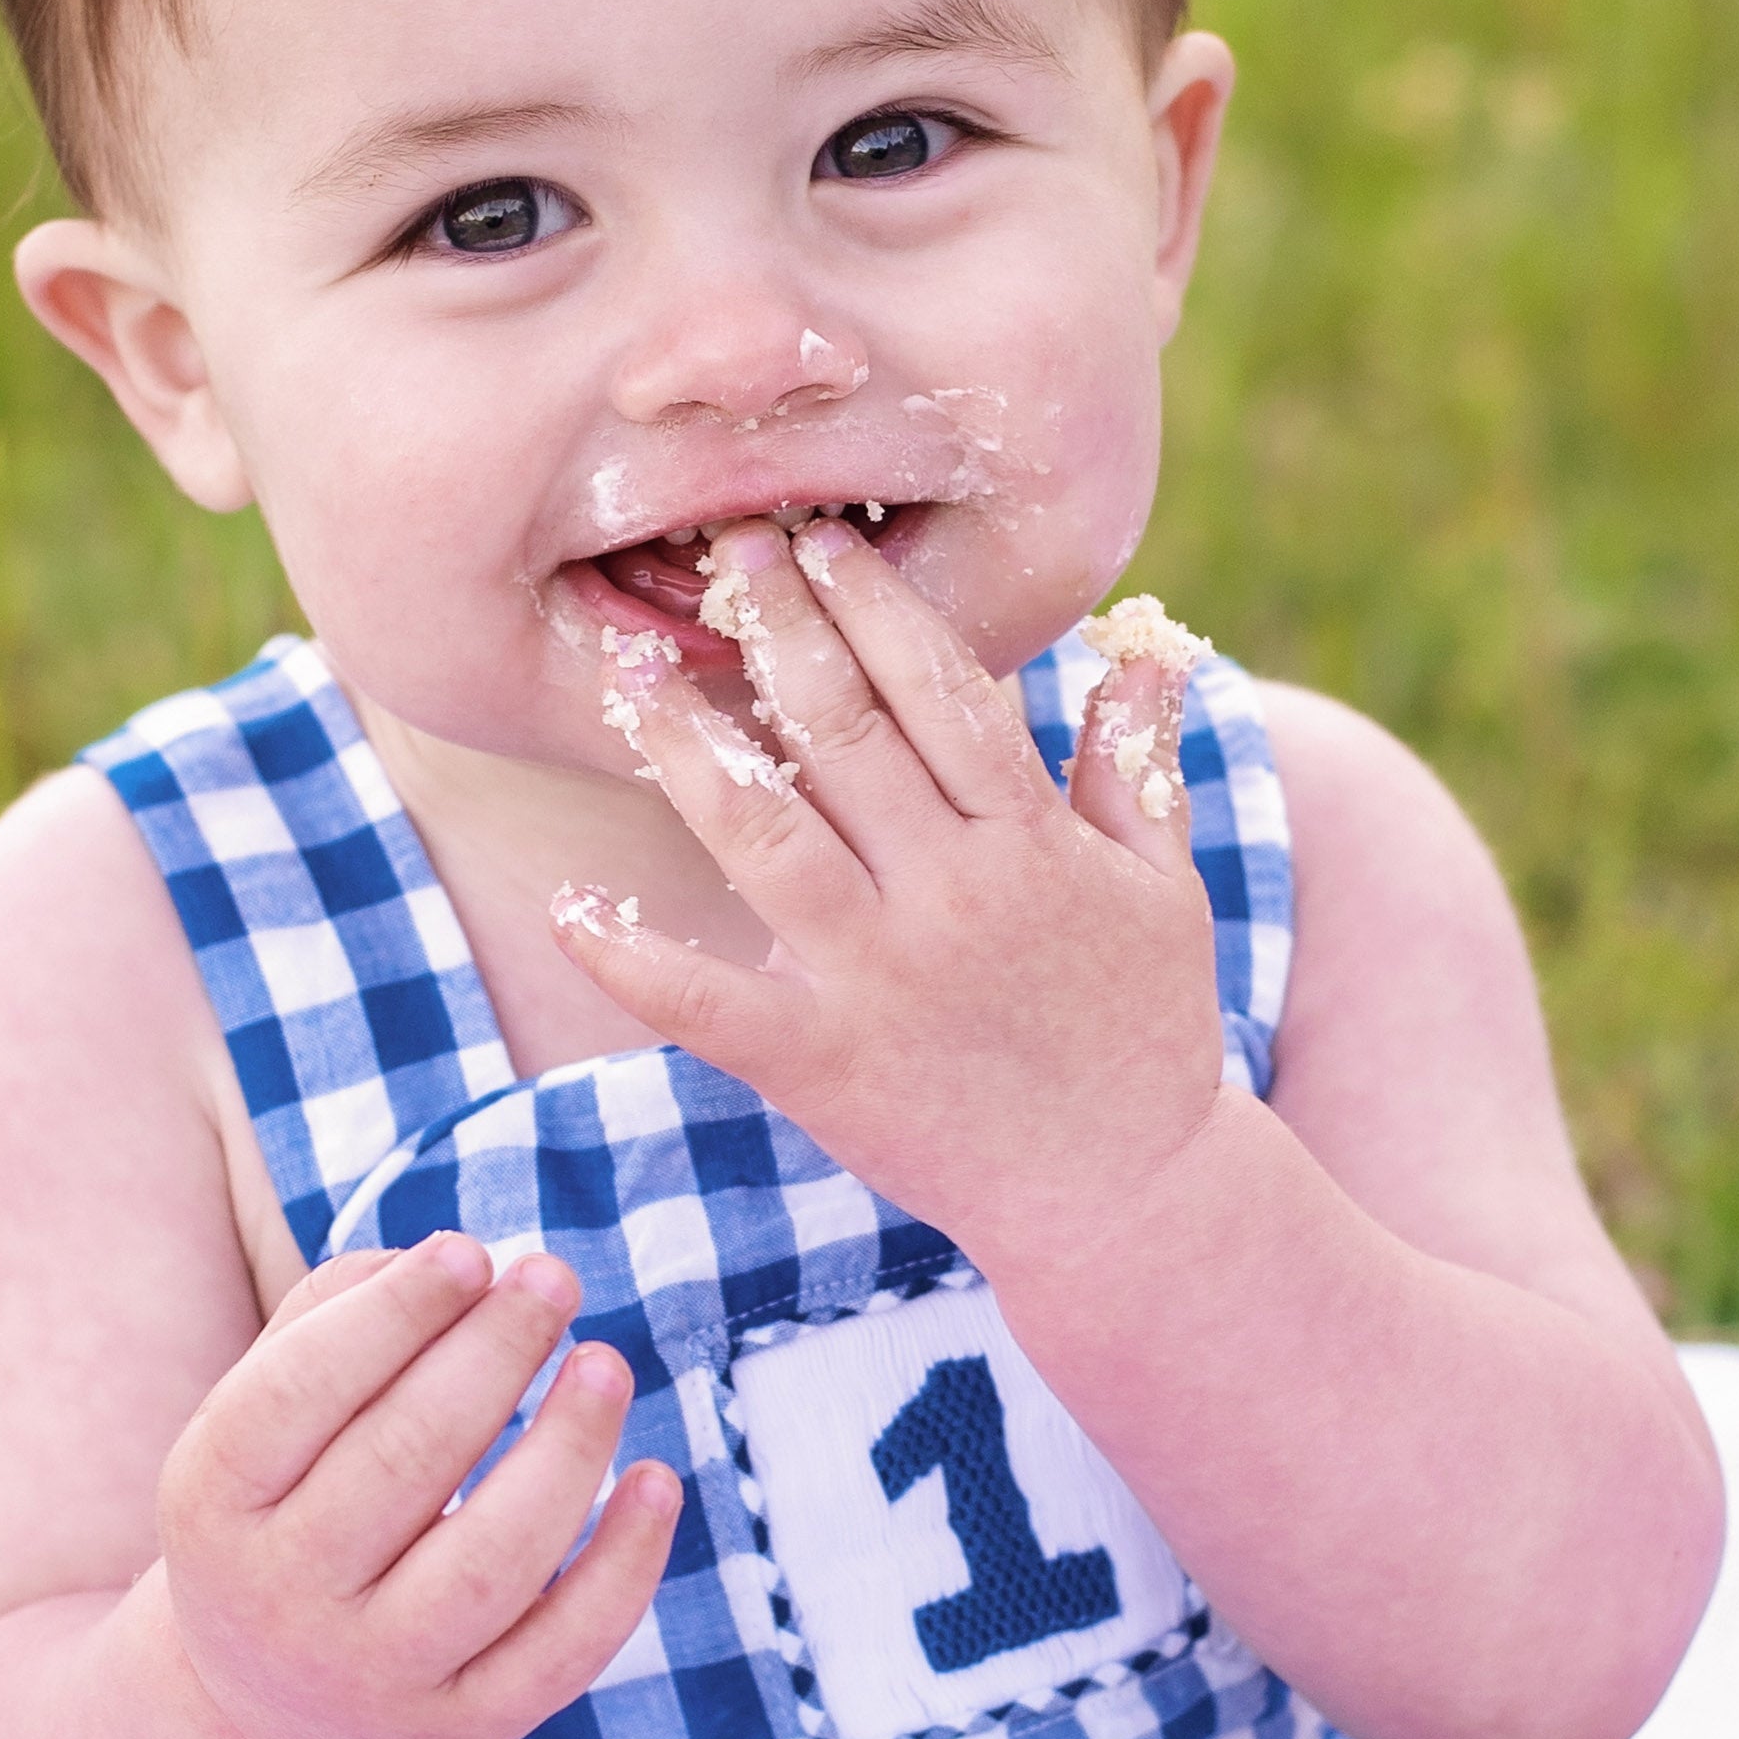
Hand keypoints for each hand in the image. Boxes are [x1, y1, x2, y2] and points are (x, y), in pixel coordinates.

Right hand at [156, 1232, 680, 1738]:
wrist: (276, 1702)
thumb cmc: (293, 1501)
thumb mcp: (269, 1415)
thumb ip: (336, 1316)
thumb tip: (450, 1263)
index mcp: (211, 1500)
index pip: (295, 1393)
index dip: (391, 1315)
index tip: (471, 1252)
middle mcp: (279, 1601)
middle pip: (400, 1463)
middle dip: (491, 1356)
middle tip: (555, 1278)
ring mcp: (373, 1677)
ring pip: (488, 1565)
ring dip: (565, 1450)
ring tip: (604, 1365)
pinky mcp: (461, 1727)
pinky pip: (559, 1651)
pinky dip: (622, 1567)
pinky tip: (654, 1479)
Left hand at [555, 519, 1228, 1260]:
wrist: (1125, 1195)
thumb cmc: (1148, 1033)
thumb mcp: (1166, 890)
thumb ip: (1138, 767)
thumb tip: (1146, 647)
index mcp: (1030, 844)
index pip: (942, 693)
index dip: (878, 609)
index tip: (826, 544)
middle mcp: (948, 896)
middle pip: (843, 736)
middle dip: (780, 632)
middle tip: (725, 552)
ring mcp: (878, 979)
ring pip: (765, 836)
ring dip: (688, 747)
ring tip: (628, 671)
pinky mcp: (821, 1064)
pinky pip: (708, 1001)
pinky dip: (634, 956)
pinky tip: (573, 906)